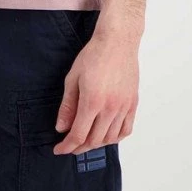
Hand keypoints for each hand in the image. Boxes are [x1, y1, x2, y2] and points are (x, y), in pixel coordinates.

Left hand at [51, 31, 139, 155]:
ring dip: (96, 143)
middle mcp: (110, 108)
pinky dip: (115, 138)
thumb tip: (61, 128)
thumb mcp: (73, 78)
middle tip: (69, 145)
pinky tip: (106, 135)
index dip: (67, 146)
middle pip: (94, 140)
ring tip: (86, 139)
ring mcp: (124, 107)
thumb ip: (67, 106)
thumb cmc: (93, 55)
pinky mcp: (133, 104)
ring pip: (110, 138)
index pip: (78, 135)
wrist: (117, 41)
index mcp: (92, 101)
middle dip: (79, 147)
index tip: (58, 149)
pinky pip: (126, 130)